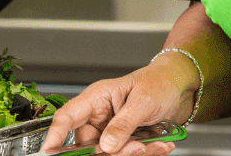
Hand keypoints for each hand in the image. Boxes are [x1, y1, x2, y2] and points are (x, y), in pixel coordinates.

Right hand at [41, 56, 195, 155]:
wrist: (180, 88)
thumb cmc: (159, 83)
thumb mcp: (142, 101)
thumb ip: (123, 124)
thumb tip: (105, 146)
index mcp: (96, 98)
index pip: (67, 117)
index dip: (55, 134)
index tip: (50, 150)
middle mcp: (100, 117)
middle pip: (89, 145)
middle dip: (111, 153)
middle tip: (137, 148)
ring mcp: (112, 131)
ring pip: (110, 154)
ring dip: (134, 154)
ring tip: (155, 144)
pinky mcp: (126, 142)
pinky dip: (147, 154)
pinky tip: (162, 144)